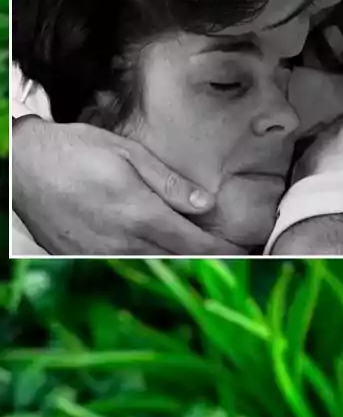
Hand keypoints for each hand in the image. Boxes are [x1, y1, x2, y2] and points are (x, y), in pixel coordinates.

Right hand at [11, 117, 245, 255]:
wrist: (21, 163)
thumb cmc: (75, 150)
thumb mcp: (129, 154)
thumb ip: (170, 184)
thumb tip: (207, 205)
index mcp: (141, 215)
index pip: (195, 245)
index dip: (224, 253)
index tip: (246, 255)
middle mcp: (123, 241)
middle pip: (178, 260)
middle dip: (207, 258)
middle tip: (232, 254)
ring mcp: (100, 253)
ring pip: (152, 266)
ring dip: (177, 261)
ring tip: (199, 252)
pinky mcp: (80, 257)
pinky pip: (123, 265)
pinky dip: (145, 260)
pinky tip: (155, 249)